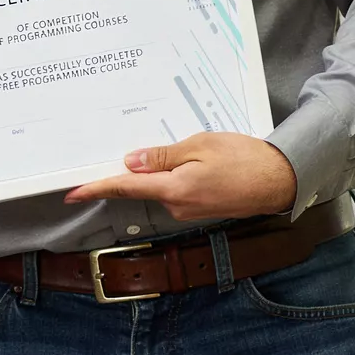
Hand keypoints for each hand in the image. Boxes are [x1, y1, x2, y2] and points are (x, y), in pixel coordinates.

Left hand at [63, 133, 298, 222]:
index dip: (97, 188)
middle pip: (144, 185)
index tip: (73, 192)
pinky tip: (200, 162)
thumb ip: (163, 156)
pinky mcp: (200, 209)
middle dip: (141, 166)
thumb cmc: (245, 158)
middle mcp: (177, 205)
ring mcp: (189, 210)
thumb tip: (132, 162)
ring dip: (166, 169)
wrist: (281, 180)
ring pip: (163, 186)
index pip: (126, 187)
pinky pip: (178, 190)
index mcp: (174, 188)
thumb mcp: (201, 146)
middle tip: (157, 144)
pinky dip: (179, 176)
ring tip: (198, 150)